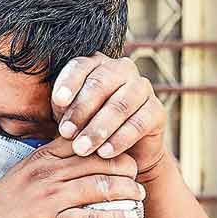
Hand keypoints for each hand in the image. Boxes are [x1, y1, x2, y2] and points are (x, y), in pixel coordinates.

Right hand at [0, 137, 145, 217]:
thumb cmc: (1, 212)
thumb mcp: (21, 176)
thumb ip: (48, 164)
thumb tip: (80, 157)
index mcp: (39, 158)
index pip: (83, 142)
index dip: (109, 146)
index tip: (124, 156)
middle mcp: (44, 174)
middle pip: (97, 162)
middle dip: (124, 168)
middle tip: (138, 177)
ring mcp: (47, 199)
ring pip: (98, 187)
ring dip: (126, 192)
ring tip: (139, 197)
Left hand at [50, 52, 166, 180]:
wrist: (124, 152)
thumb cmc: (88, 127)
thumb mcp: (70, 115)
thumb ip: (63, 108)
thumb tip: (59, 105)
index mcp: (96, 64)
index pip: (80, 66)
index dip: (69, 83)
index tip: (58, 101)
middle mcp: (122, 69)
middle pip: (100, 84)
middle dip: (81, 110)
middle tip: (66, 133)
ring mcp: (142, 88)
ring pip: (119, 105)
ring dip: (98, 128)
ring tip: (82, 149)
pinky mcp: (157, 110)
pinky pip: (139, 123)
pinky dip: (120, 139)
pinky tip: (105, 153)